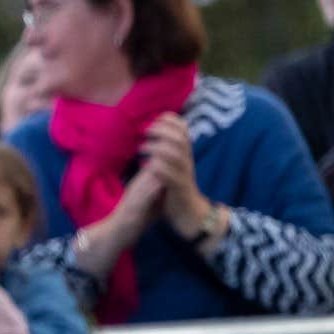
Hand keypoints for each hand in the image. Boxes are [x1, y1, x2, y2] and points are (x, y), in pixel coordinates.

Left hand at [143, 114, 207, 234]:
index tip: (155, 119)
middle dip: (161, 130)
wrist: (191, 214)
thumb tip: (157, 131)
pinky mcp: (179, 190)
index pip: (183, 129)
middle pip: (179, 138)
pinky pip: (170, 176)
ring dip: (157, 148)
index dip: (170, 120)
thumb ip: (168, 150)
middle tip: (145, 132)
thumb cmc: (177, 188)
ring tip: (142, 148)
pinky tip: (146, 166)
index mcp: (185, 154)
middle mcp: (187, 161)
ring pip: (175, 155)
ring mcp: (184, 175)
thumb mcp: (175, 166)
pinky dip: (158, 168)